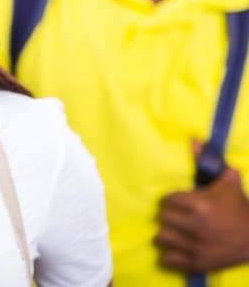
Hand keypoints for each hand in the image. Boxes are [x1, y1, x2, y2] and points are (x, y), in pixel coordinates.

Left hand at [156, 141, 248, 272]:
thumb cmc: (240, 206)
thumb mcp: (228, 180)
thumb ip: (209, 160)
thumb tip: (193, 140)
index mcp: (201, 204)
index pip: (168, 200)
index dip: (173, 200)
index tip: (179, 203)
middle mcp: (196, 225)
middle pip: (163, 218)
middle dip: (169, 216)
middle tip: (177, 216)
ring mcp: (197, 245)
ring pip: (162, 237)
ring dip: (168, 234)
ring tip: (176, 231)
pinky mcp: (199, 262)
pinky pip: (169, 259)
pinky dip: (172, 254)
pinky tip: (179, 248)